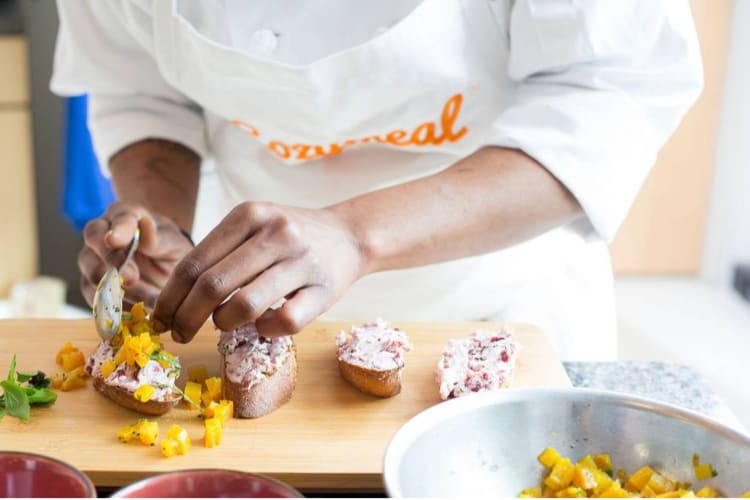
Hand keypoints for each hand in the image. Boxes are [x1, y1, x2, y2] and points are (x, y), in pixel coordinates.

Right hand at [79, 202, 193, 309]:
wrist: (165, 270)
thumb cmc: (169, 249)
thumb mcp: (173, 242)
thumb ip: (159, 238)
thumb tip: (145, 226)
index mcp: (125, 216)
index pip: (117, 219)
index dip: (116, 230)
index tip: (115, 240)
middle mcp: (102, 235)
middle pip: (93, 243)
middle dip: (111, 261)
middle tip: (131, 278)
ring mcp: (93, 261)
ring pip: (91, 273)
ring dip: (116, 290)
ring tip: (144, 302)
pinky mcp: (92, 286)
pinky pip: (96, 299)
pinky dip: (114, 308)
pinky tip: (134, 313)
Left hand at [151, 202, 365, 342]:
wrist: (349, 236)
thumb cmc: (291, 236)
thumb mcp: (254, 226)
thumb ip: (218, 253)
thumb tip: (174, 299)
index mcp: (249, 215)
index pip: (194, 263)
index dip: (170, 297)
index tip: (159, 318)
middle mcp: (276, 233)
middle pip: (213, 286)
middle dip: (186, 318)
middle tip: (179, 334)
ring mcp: (301, 262)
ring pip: (244, 306)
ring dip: (223, 323)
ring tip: (223, 323)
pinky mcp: (323, 291)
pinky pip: (282, 322)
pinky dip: (264, 329)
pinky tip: (262, 324)